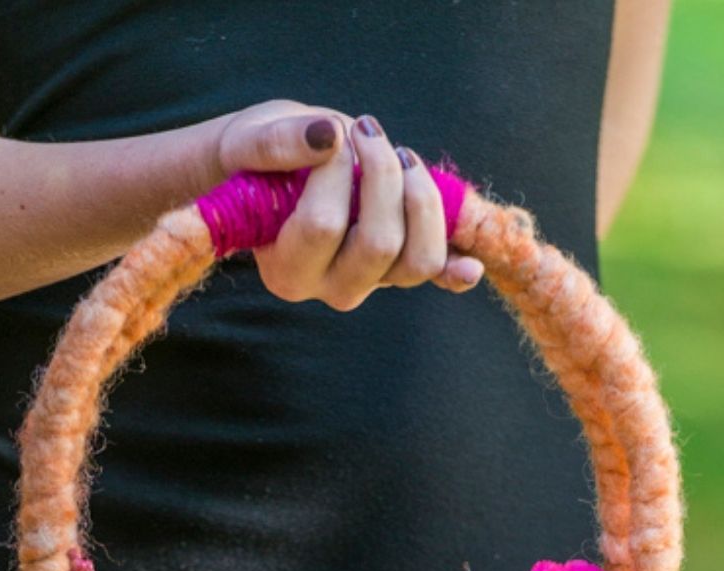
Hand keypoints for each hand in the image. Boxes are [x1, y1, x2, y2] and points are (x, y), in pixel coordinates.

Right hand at [211, 102, 483, 310]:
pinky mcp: (396, 267)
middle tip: (366, 130)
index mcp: (287, 268)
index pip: (323, 226)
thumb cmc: (257, 158)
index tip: (329, 133)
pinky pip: (434, 273)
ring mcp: (369, 281)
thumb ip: (278, 144)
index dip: (334, 172)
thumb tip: (327, 136)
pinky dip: (455, 269)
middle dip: (384, 176)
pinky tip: (470, 265)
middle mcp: (330, 286)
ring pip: (418, 259)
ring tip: (402, 155)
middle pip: (380, 244)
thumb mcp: (252, 142)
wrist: (272, 171)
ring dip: (421, 198)